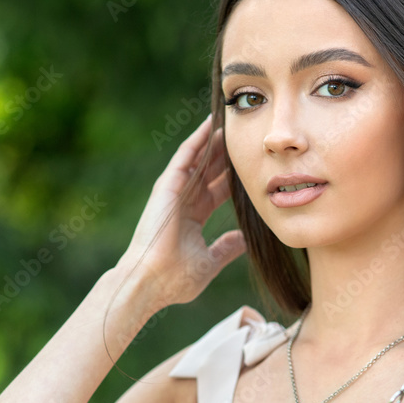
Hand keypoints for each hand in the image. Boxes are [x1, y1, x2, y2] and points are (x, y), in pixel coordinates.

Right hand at [120, 114, 245, 306]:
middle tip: (247, 135)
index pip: (218, 191)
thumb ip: (227, 248)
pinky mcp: (167, 186)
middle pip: (211, 171)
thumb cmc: (175, 279)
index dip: (233, 178)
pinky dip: (197, 139)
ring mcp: (174, 192)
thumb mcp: (209, 262)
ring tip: (231, 120)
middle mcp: (183, 201)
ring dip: (214, 140)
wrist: (151, 282)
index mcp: (192, 217)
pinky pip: (185, 156)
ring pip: (199, 159)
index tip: (253, 165)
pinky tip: (210, 123)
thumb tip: (245, 240)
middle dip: (227, 154)